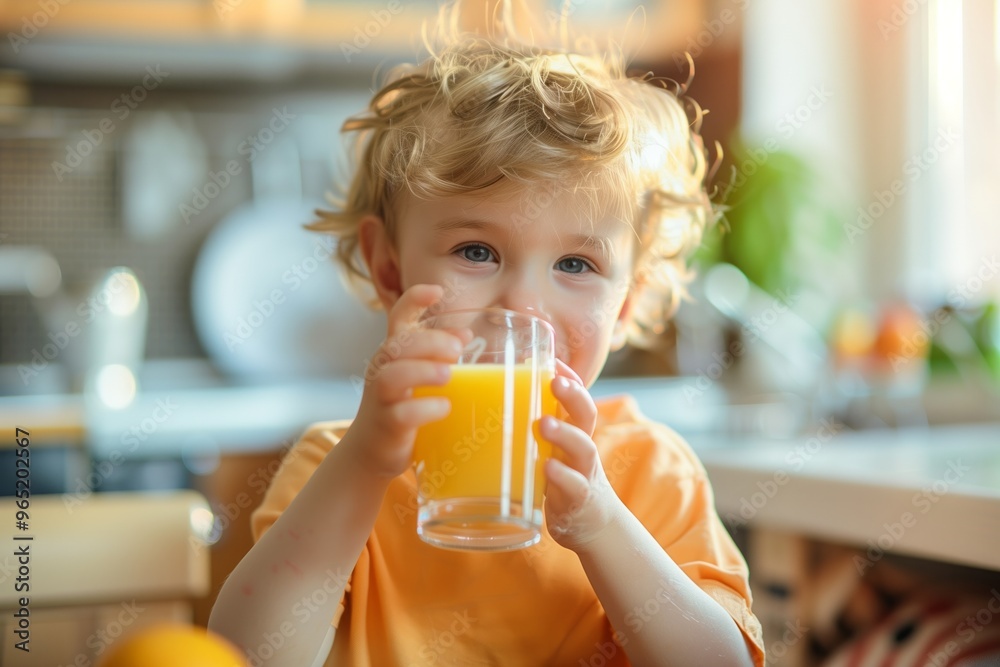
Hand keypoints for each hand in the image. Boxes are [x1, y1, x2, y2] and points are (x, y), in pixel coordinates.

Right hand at [344, 284, 464, 478]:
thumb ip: (438, 354)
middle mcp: (382, 370)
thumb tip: (465, 333)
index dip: (414, 300)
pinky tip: (444, 406)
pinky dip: (424, 408)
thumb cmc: (400, 407)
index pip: (398, 317)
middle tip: (458, 349)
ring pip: (393, 376)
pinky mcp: (386, 426)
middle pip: (397, 345)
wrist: (371, 452)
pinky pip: (401, 414)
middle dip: (428, 342)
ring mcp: (381, 399)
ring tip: (448, 374)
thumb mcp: (418, 376)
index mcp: (393, 354)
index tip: (437, 291)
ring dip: (422, 370)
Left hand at [541, 360, 620, 551]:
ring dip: (565, 433)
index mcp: (574, 433)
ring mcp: (583, 474)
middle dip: (573, 395)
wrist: (591, 525)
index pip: (577, 398)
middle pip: (586, 415)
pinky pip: (573, 485)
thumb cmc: (561, 480)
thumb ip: (531, 431)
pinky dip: (561, 476)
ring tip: (544, 423)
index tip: (555, 359)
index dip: (570, 379)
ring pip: (583, 448)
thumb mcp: (550, 452)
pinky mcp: (577, 500)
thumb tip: (488, 405)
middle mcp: (581, 449)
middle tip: (554, 381)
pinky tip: (547, 468)